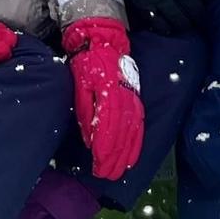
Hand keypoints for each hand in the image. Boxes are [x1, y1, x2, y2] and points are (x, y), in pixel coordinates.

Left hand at [63, 18, 143, 180]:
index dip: (104, 148)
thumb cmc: (87, 65)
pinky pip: (139, 124)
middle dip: (115, 157)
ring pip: (133, 131)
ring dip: (127, 153)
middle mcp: (124, 99)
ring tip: (121, 170)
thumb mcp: (80, 85)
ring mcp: (133, 98)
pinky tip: (133, 154)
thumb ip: (86, 112)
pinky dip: (136, 141)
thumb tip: (90, 140)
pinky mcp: (136, 99)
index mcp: (108, 94)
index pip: (108, 127)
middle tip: (108, 175)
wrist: (103, 43)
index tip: (99, 165)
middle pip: (122, 133)